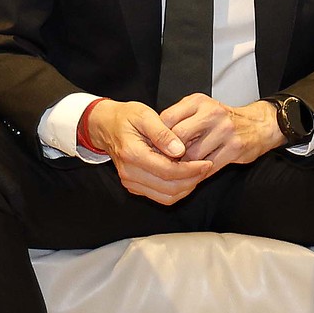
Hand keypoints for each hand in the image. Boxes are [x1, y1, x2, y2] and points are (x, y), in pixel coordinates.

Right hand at [83, 98, 214, 204]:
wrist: (107, 126)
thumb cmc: (126, 117)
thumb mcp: (145, 115)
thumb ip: (163, 133)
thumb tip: (179, 150)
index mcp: (132, 154)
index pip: (168, 171)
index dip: (191, 170)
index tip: (206, 163)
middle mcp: (129, 173)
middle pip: (168, 188)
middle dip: (192, 180)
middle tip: (206, 167)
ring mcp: (130, 181)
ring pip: (165, 197)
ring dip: (186, 188)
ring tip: (199, 172)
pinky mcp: (134, 186)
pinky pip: (159, 196)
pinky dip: (176, 190)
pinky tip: (187, 176)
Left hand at [161, 94, 284, 168]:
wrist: (259, 125)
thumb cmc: (222, 120)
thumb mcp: (200, 110)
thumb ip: (178, 119)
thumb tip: (153, 140)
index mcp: (198, 101)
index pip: (166, 119)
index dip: (158, 137)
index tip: (155, 147)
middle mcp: (212, 112)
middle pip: (178, 137)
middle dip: (170, 153)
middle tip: (167, 160)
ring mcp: (225, 130)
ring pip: (192, 155)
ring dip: (186, 165)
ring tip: (185, 166)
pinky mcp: (235, 147)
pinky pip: (208, 166)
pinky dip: (200, 172)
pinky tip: (199, 170)